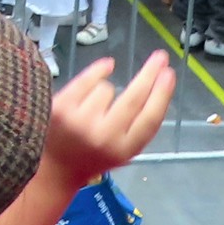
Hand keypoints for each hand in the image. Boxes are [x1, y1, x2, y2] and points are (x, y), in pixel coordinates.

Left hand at [44, 53, 175, 185]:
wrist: (54, 167)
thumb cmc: (93, 155)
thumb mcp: (123, 149)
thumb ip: (137, 125)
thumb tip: (155, 83)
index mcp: (124, 150)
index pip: (150, 119)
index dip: (162, 94)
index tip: (169, 74)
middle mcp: (104, 136)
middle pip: (133, 98)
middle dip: (150, 74)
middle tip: (160, 57)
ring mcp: (80, 121)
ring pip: (106, 88)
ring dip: (105, 92)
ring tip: (93, 109)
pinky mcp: (61, 107)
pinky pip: (87, 79)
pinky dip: (97, 72)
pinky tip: (106, 68)